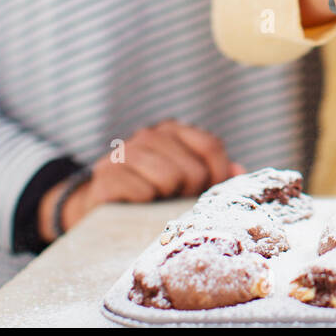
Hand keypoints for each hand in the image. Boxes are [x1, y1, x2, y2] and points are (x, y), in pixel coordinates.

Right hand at [38, 120, 242, 241]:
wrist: (97, 204)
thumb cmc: (149, 191)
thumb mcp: (184, 178)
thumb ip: (212, 172)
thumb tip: (239, 170)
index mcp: (172, 131)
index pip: (210, 146)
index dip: (217, 174)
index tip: (207, 192)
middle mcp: (149, 135)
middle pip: (193, 170)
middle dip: (188, 192)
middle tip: (172, 198)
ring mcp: (125, 153)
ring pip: (169, 179)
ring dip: (165, 199)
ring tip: (154, 201)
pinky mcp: (106, 177)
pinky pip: (142, 192)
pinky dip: (142, 205)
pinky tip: (134, 205)